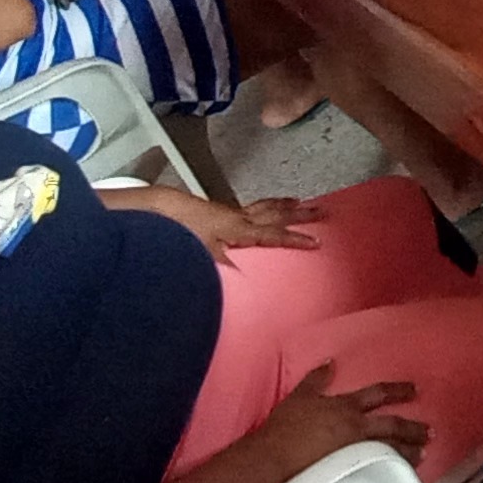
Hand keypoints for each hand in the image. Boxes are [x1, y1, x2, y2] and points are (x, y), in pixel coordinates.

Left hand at [104, 187, 325, 249]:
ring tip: (299, 202)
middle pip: (275, 213)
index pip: (273, 234)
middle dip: (299, 213)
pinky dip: (265, 207)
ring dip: (283, 205)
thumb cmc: (181, 232)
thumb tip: (243, 280)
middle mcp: (238, 218)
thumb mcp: (201, 254)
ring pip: (263, 207)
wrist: (161, 209)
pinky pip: (251, 208)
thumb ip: (222, 266)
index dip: (296, 238)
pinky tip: (263, 211)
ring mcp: (230, 213)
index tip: (317, 241)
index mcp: (239, 229)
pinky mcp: (220, 214)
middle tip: (321, 210)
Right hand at [260, 363, 429, 471]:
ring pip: (391, 450)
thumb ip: (317, 378)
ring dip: (409, 451)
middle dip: (414, 427)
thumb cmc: (284, 427)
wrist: (273, 458)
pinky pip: (381, 471)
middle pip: (392, 425)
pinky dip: (394, 472)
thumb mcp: (300, 396)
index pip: (377, 394)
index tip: (415, 390)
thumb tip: (331, 361)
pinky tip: (402, 476)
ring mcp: (357, 452)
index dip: (398, 390)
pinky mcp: (353, 473)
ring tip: (423, 455)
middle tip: (431, 431)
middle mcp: (356, 427)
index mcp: (345, 406)